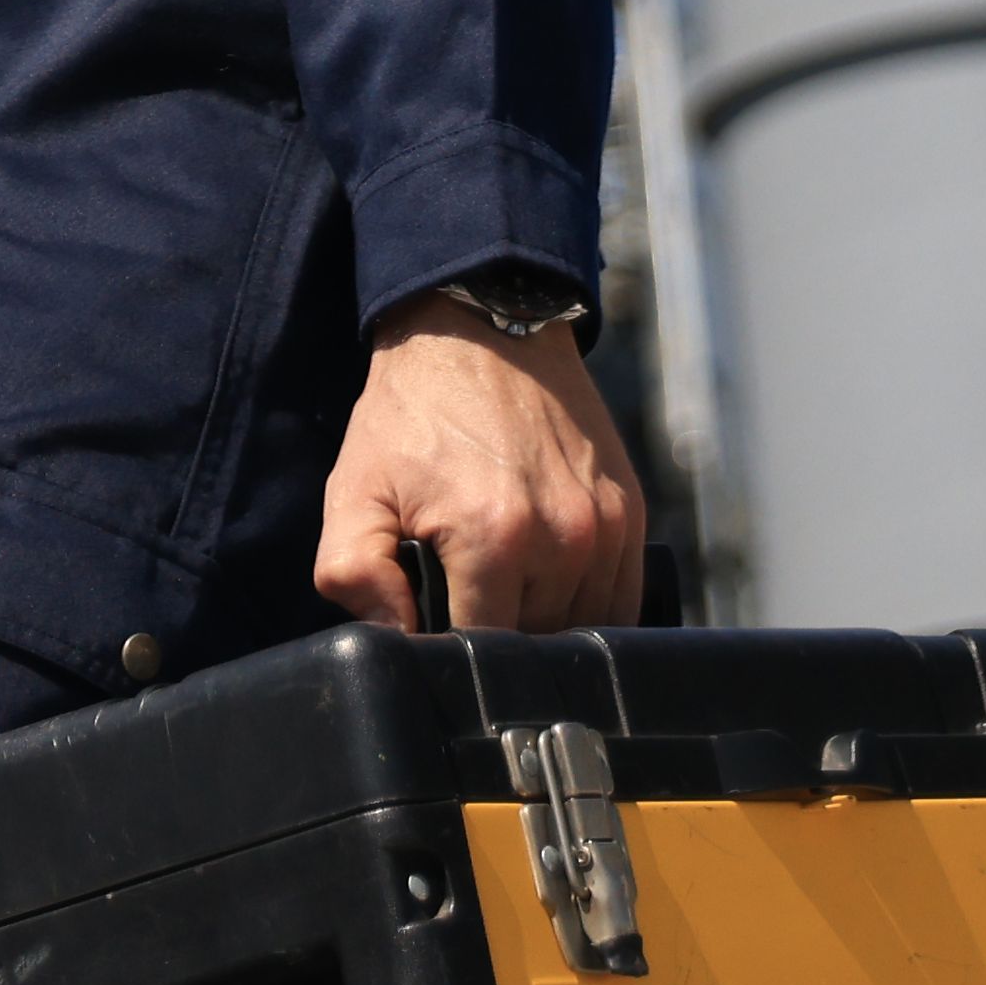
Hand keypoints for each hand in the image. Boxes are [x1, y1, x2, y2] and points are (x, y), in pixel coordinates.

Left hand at [315, 293, 650, 632]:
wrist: (479, 331)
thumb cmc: (412, 413)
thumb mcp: (354, 487)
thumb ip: (355, 573)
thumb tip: (396, 637)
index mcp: (494, 540)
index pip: (482, 652)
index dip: (451, 654)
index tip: (433, 631)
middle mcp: (565, 539)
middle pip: (534, 644)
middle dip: (496, 635)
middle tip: (461, 595)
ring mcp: (607, 527)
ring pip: (581, 628)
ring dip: (543, 623)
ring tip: (502, 585)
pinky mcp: (630, 511)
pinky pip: (620, 598)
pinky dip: (586, 606)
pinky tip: (547, 583)